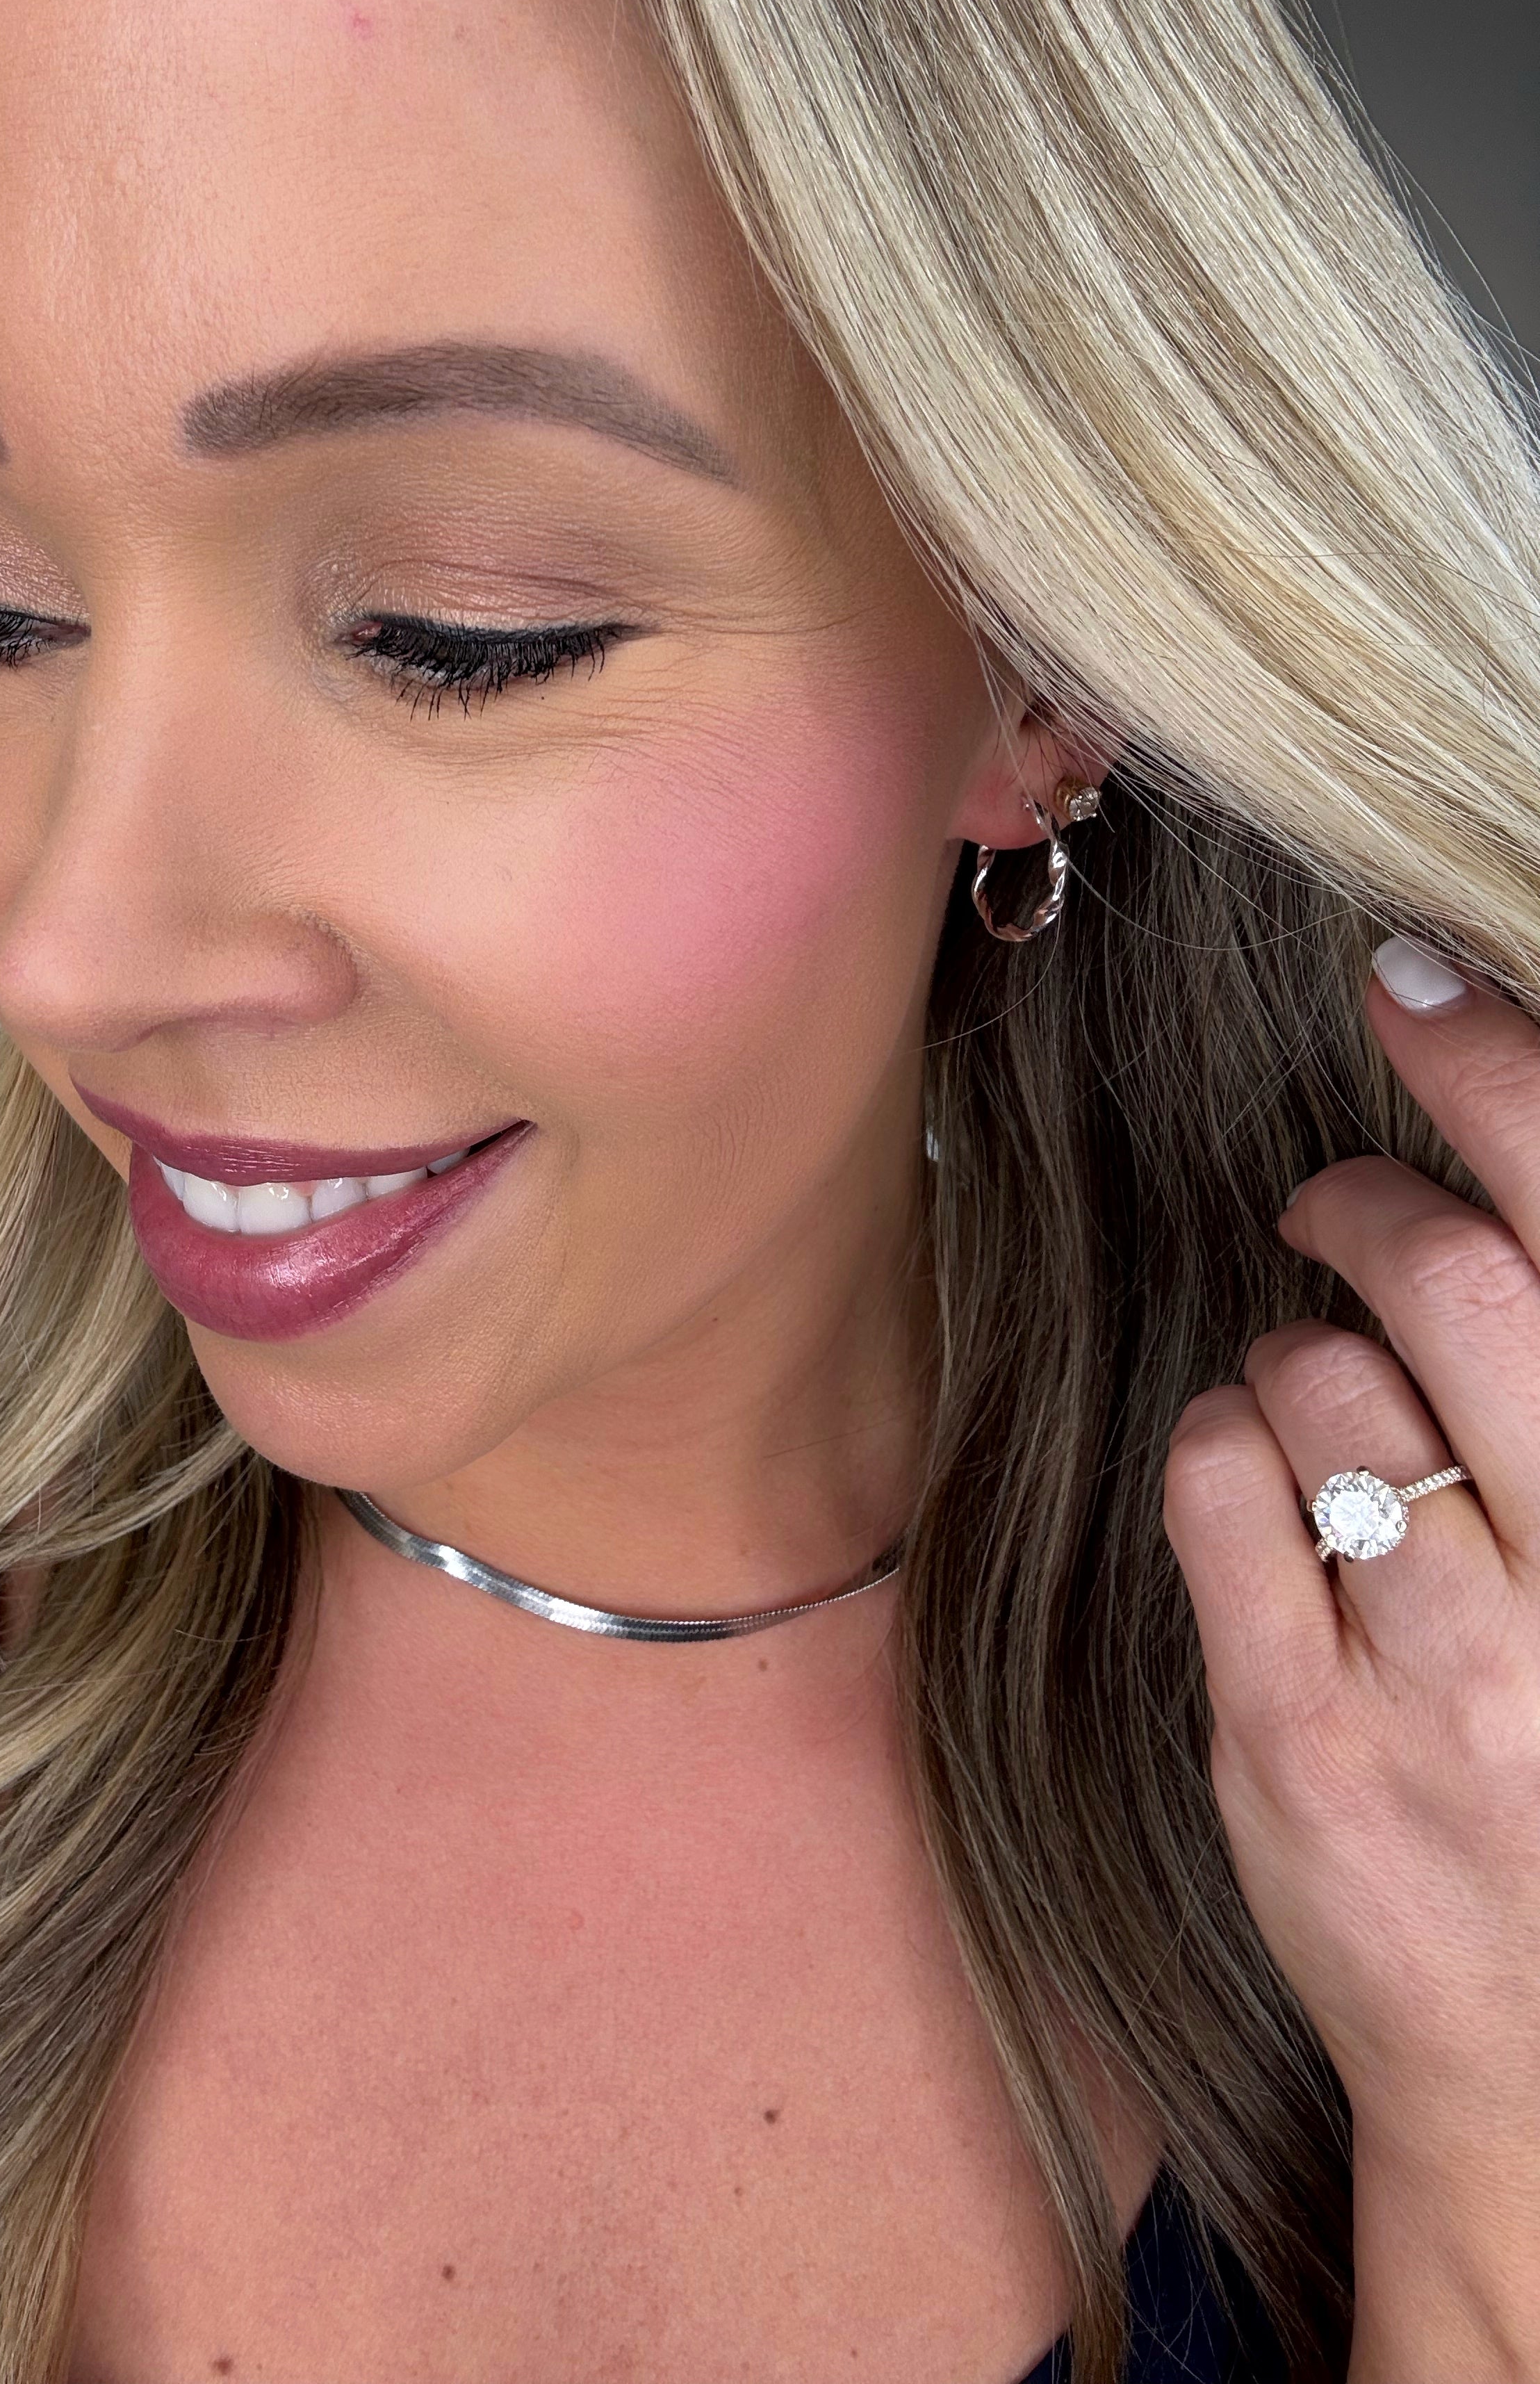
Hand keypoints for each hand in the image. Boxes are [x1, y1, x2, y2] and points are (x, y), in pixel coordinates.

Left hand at [1164, 938, 1539, 2381]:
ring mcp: (1452, 1681)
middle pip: (1465, 1284)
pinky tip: (1261, 1482)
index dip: (1502, 1077)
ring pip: (1321, 1380)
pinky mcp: (1303, 1744)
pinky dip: (1224, 1439)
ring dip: (1299, 1349)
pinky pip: (1221, 1484)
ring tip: (1325, 1402)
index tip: (1414, 980)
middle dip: (1371, 1196)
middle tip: (1335, 1201)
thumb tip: (1479, 1203)